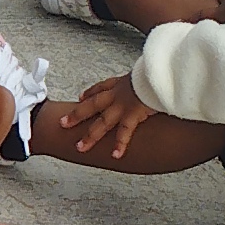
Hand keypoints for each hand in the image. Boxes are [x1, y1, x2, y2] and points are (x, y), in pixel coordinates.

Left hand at [54, 75, 177, 163]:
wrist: (162, 70)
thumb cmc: (159, 70)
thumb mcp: (148, 73)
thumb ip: (146, 79)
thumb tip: (152, 82)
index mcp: (122, 82)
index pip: (102, 87)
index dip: (90, 92)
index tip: (81, 97)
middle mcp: (119, 93)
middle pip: (92, 104)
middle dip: (77, 114)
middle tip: (62, 123)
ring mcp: (124, 104)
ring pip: (102, 122)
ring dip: (90, 135)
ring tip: (80, 147)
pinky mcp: (134, 113)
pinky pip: (124, 131)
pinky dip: (120, 144)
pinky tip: (115, 155)